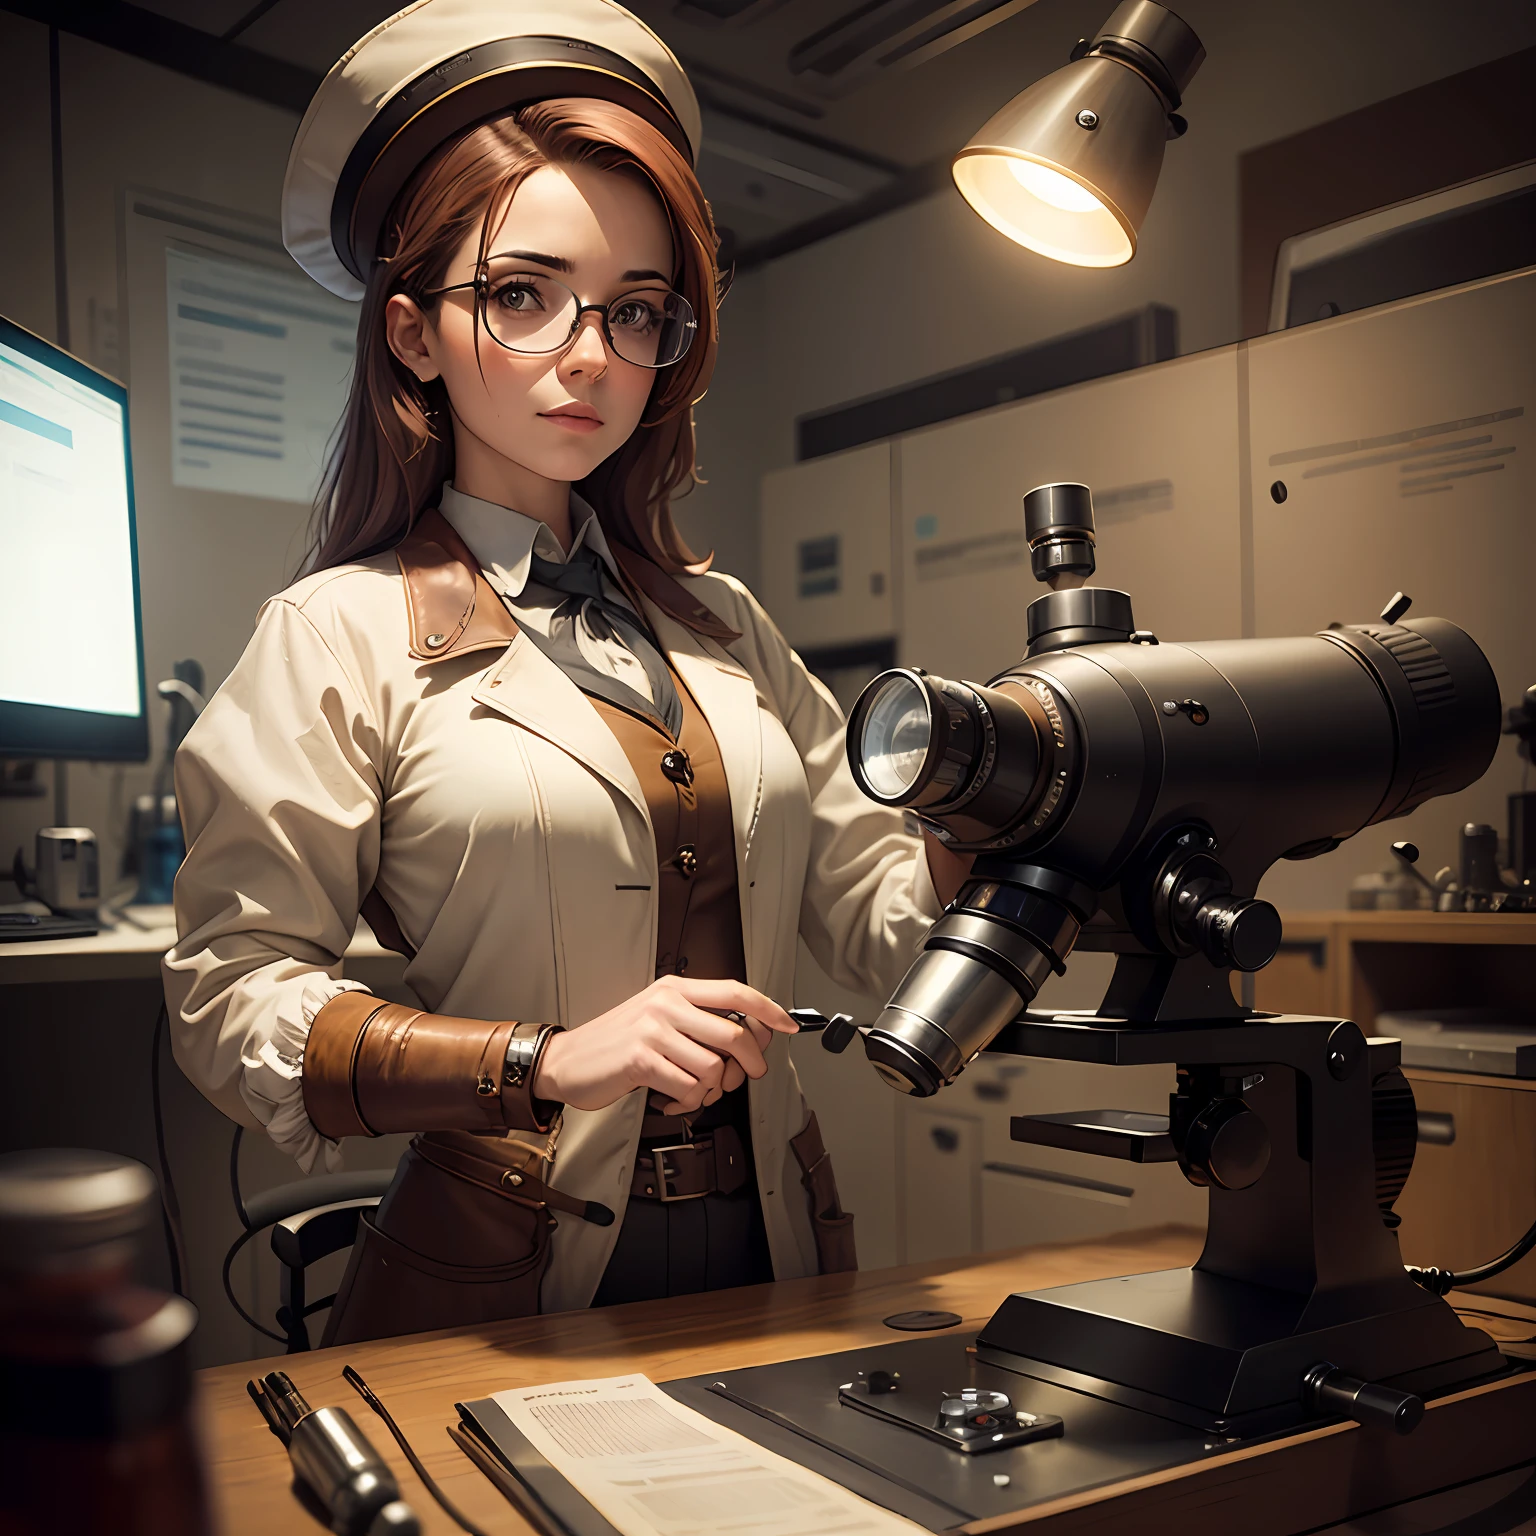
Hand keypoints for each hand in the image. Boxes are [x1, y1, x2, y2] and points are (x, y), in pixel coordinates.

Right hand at [531, 976, 798, 1114]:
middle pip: (735, 1034)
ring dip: (710, 1091)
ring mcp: (654, 1030)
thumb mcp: (657, 1017)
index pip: (736, 991)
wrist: (567, 1061)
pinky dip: (687, 1103)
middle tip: (741, 1078)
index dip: (768, 1010)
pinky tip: (671, 1100)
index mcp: (675, 988)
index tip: (788, 1027)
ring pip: (714, 1067)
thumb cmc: (617, 1043)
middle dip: (749, 1065)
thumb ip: (698, 1022)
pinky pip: (689, 1087)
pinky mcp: (642, 1059)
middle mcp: (666, 1003)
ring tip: (690, 1092)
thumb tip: (749, 1040)